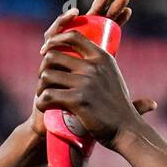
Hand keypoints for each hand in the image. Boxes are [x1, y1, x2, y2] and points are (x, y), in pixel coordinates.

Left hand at [35, 0, 157, 149]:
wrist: (126, 129)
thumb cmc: (118, 108)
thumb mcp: (112, 77)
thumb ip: (99, 66)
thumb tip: (86, 59)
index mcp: (102, 57)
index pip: (73, 36)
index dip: (54, 41)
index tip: (45, 52)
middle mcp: (93, 66)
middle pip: (53, 56)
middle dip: (43, 69)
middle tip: (44, 83)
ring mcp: (85, 82)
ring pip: (47, 76)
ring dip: (40, 88)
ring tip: (43, 97)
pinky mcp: (78, 101)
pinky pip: (48, 96)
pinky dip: (41, 103)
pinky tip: (44, 107)